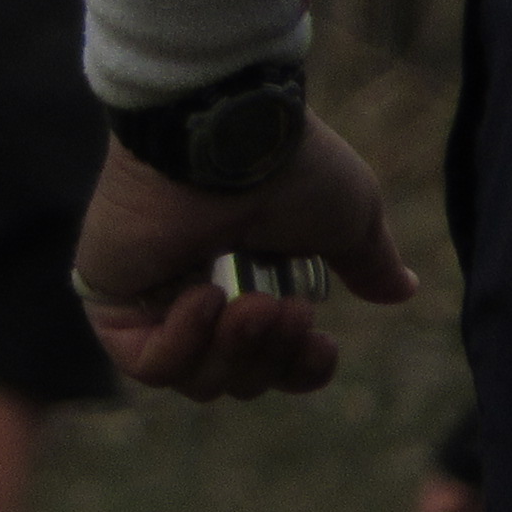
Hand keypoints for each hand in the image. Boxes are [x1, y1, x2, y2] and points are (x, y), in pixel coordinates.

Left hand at [67, 117, 415, 401]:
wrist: (224, 131)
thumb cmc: (286, 162)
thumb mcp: (347, 215)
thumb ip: (365, 258)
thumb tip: (402, 290)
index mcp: (250, 277)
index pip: (274, 362)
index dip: (301, 369)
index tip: (322, 342)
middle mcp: (199, 290)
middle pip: (239, 380)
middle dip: (269, 356)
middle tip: (283, 309)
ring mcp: (151, 296)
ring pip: (197, 380)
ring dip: (235, 351)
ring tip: (249, 304)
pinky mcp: (110, 298)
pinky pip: (146, 365)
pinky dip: (183, 344)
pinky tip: (203, 298)